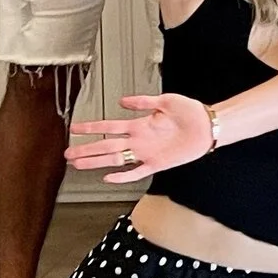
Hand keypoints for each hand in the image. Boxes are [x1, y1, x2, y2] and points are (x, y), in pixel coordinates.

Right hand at [66, 93, 212, 181]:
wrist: (208, 126)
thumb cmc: (190, 112)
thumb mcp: (166, 100)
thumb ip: (144, 101)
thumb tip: (123, 100)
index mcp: (140, 124)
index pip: (110, 126)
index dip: (92, 127)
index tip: (74, 128)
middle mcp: (140, 140)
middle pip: (107, 145)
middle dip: (86, 149)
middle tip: (68, 153)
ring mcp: (146, 153)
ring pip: (115, 159)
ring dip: (96, 162)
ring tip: (78, 164)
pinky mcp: (157, 164)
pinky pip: (136, 172)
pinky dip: (122, 176)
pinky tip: (108, 177)